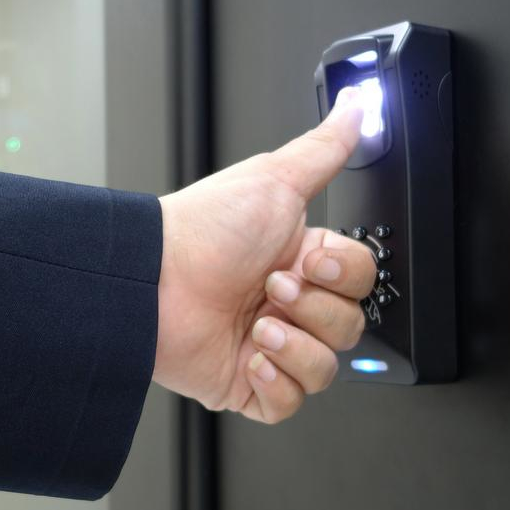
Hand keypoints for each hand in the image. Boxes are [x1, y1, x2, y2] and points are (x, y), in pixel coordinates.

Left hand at [153, 89, 375, 421]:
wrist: (148, 280)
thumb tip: (356, 106)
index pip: (362, 282)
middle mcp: (289, 306)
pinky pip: (288, 404)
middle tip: (271, 288)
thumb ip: (325, 148)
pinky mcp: (245, 386)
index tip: (308, 260)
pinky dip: (275, 382)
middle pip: (351, 329)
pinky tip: (249, 356)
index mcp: (304, 262)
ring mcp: (269, 348)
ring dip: (294, 346)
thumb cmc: (201, 230)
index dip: (342, 277)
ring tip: (255, 324)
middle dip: (313, 310)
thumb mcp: (274, 179)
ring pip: (326, 371)